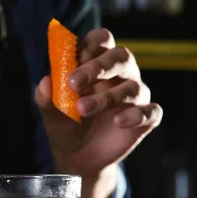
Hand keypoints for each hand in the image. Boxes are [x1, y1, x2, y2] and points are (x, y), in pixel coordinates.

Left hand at [35, 28, 161, 197]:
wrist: (77, 157)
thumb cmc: (66, 125)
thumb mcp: (51, 112)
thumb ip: (46, 96)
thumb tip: (45, 82)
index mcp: (97, 63)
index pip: (102, 40)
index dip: (93, 43)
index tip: (76, 56)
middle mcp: (121, 74)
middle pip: (121, 57)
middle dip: (99, 67)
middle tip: (74, 83)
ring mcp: (135, 96)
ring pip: (133, 87)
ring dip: (107, 97)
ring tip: (83, 110)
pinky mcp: (145, 119)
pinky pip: (151, 111)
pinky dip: (136, 115)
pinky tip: (118, 121)